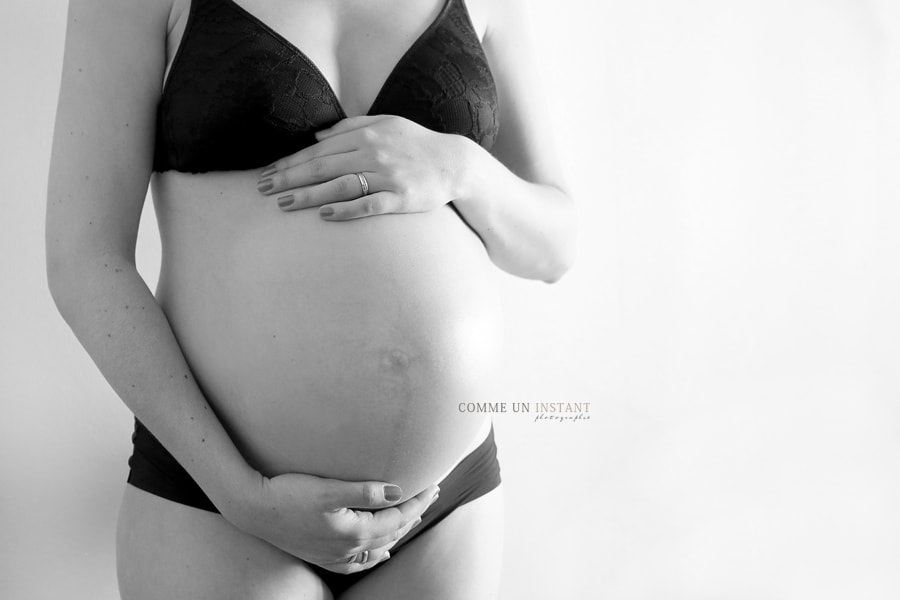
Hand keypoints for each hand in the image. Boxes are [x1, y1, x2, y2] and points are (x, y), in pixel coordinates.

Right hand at [226, 471, 438, 573]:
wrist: (253, 509)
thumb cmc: (288, 495)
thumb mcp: (329, 490)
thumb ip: (365, 492)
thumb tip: (397, 493)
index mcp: (354, 532)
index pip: (397, 516)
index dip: (418, 501)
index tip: (433, 485)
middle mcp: (348, 549)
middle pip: (392, 531)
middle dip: (413, 513)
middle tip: (430, 495)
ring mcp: (335, 555)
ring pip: (378, 546)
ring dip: (397, 531)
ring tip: (413, 517)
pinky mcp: (322, 555)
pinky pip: (359, 561)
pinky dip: (375, 554)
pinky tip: (380, 552)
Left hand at [256, 115, 469, 219]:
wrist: (455, 163)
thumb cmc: (416, 144)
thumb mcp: (385, 124)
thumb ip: (351, 128)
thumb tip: (317, 135)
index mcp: (366, 135)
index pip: (319, 150)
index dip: (290, 162)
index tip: (268, 172)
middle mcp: (373, 153)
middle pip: (322, 166)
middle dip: (289, 178)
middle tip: (263, 189)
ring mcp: (387, 176)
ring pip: (340, 185)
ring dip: (309, 195)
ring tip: (284, 204)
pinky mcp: (401, 197)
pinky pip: (369, 204)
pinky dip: (346, 209)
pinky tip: (325, 215)